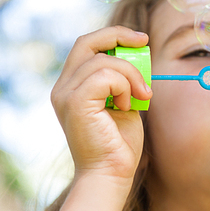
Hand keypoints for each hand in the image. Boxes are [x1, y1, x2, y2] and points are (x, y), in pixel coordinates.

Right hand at [51, 27, 152, 183]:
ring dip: (131, 75)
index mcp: (72, 86)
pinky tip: (128, 106)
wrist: (111, 174)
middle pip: (88, 42)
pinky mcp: (75, 102)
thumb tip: (138, 54)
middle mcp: (63, 88)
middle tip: (145, 43)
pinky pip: (106, 76)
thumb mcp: (124, 102)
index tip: (141, 40)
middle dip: (119, 35)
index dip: (113, 36)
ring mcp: (66, 94)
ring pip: (105, 61)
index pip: (87, 46)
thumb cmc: (119, 144)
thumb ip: (123, 80)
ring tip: (141, 97)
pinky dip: (125, 86)